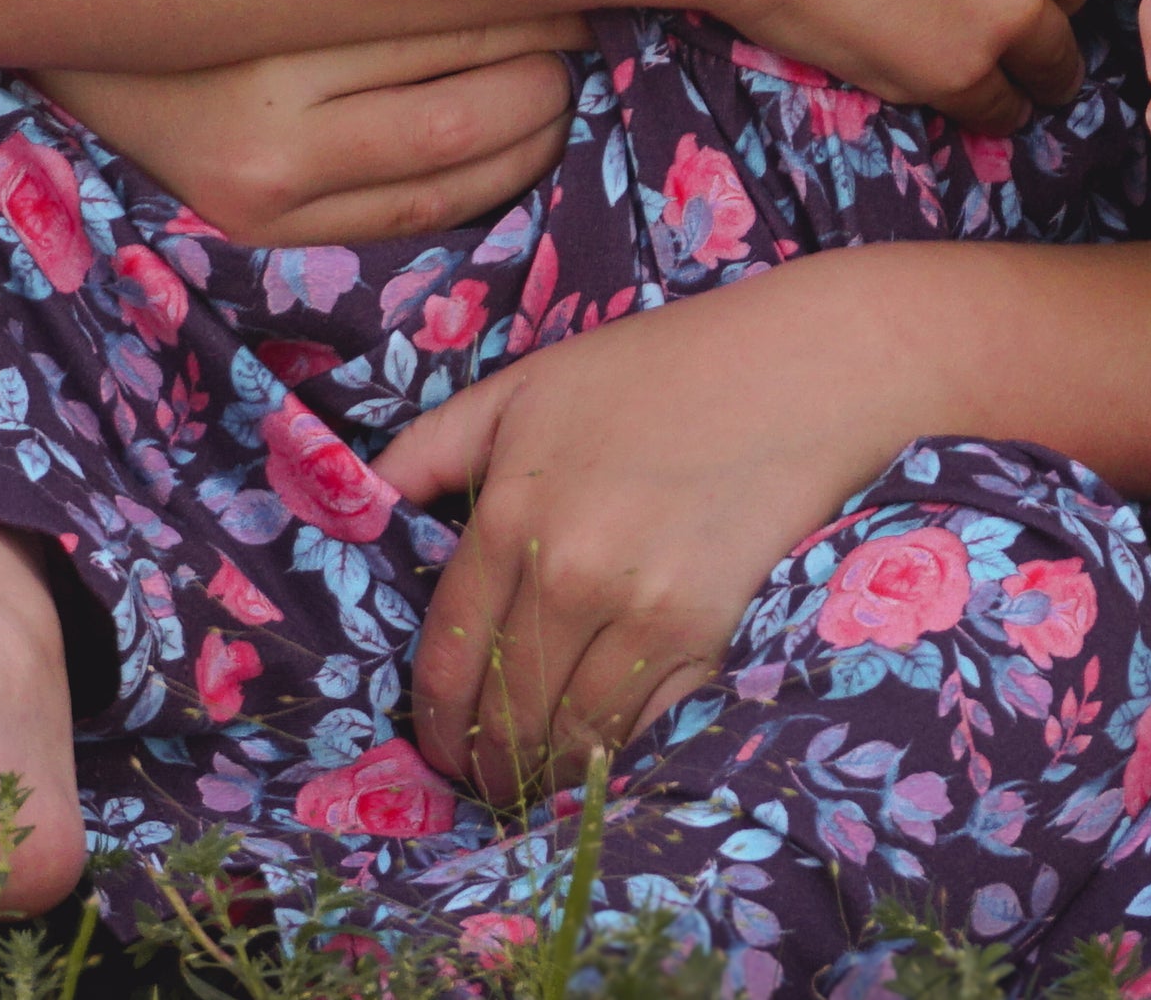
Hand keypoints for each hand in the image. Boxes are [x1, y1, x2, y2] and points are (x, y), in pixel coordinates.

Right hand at [38, 19, 586, 246]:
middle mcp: (259, 121)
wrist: (53, 15)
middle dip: (550, 61)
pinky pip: (413, 217)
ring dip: (536, 125)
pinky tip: (510, 141)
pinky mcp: (258, 226)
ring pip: (454, 168)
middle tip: (575, 21)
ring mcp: (259, 188)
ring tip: (557, 79)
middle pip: (469, 101)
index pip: (455, 15)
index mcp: (266, 19)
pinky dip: (485, 179)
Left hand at [376, 252, 928, 800]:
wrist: (792, 374)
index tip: (432, 742)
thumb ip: (429, 448)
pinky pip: (646, 728)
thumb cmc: (649, 371)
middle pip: (506, 710)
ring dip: (544, 773)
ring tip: (529, 780)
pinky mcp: (709, 639)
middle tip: (476, 776)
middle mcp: (568, 575)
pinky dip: (616, 755)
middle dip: (483, 759)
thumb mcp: (520, 389)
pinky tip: (599, 758)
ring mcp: (643, 614)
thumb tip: (358, 500)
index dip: (433, 715)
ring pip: (573, 737)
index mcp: (508, 515)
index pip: (448, 651)